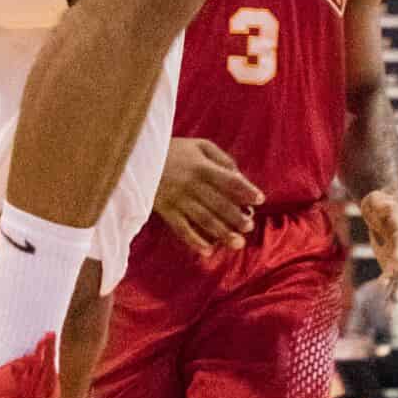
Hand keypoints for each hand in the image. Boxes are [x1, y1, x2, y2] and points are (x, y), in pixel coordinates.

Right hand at [154, 138, 262, 254]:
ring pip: (203, 219)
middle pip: (219, 203)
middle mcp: (191, 184)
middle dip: (236, 217)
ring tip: (237, 243)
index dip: (246, 190)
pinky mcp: (166, 211)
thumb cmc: (174, 150)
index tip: (260, 199)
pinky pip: (181, 229)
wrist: (137, 156)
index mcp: (201, 166)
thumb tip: (238, 175)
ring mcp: (178, 199)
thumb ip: (221, 158)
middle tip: (249, 226)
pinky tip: (207, 251)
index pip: (229, 180)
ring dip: (222, 232)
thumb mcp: (199, 145)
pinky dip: (194, 241)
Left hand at [361, 190, 397, 297]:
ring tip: (389, 307)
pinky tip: (383, 302)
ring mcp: (397, 255)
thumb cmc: (383, 203)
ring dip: (394, 290)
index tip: (394, 267)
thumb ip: (384, 207)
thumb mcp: (382, 202)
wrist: (382, 207)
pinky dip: (387, 288)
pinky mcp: (389, 260)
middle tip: (394, 298)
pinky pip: (390, 277)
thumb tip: (382, 205)